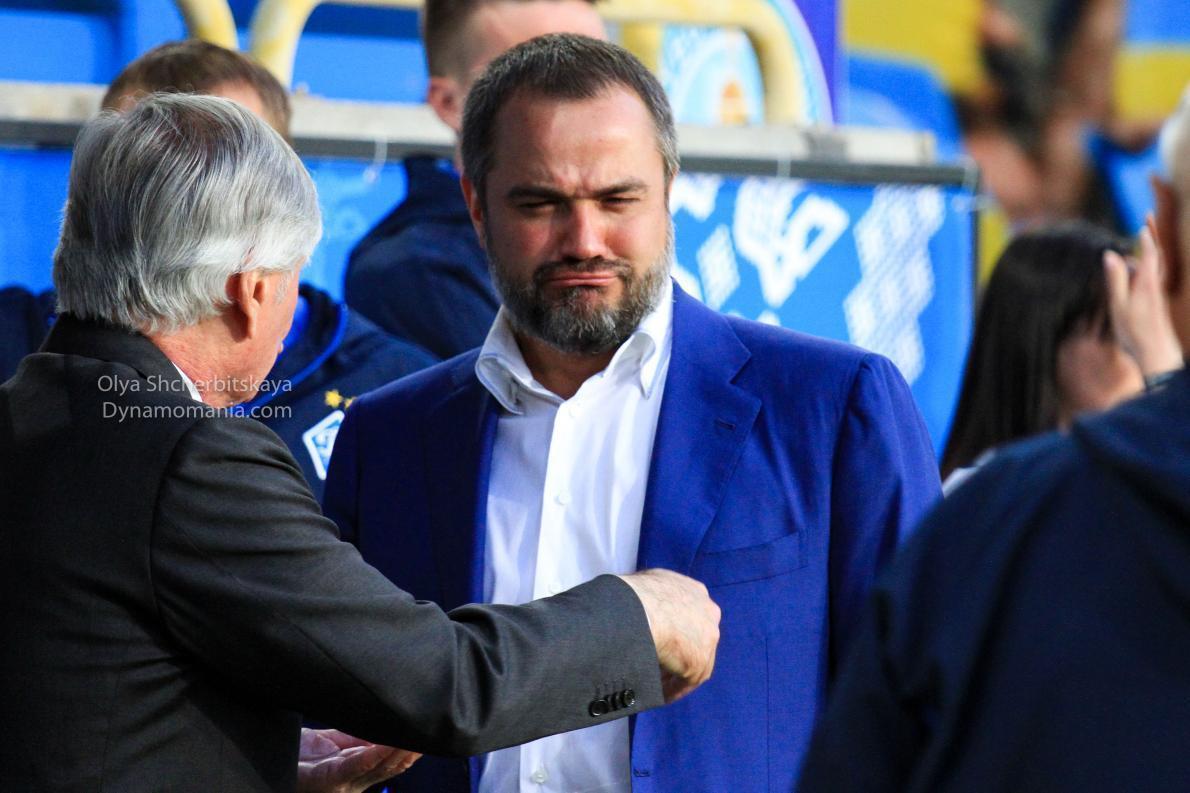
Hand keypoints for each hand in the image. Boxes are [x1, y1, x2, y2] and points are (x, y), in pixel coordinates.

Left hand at [296, 728, 420, 792]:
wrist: (265, 760)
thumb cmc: (296, 754)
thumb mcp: (332, 740)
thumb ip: (356, 738)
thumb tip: (383, 725)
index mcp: (355, 770)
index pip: (389, 762)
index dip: (408, 750)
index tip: (425, 734)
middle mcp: (353, 781)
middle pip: (389, 767)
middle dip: (410, 751)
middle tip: (429, 732)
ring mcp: (342, 783)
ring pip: (378, 768)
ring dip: (398, 752)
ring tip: (415, 737)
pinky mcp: (328, 779)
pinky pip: (356, 766)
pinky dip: (375, 755)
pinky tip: (386, 745)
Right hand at [617, 569, 719, 702]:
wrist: (641, 609)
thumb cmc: (635, 594)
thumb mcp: (646, 584)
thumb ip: (653, 596)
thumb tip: (640, 606)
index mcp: (695, 591)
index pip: (688, 613)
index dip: (673, 627)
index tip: (658, 637)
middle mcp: (708, 613)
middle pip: (694, 637)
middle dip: (677, 649)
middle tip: (656, 660)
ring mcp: (708, 640)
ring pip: (692, 660)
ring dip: (674, 672)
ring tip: (652, 681)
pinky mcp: (699, 664)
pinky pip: (686, 682)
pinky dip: (672, 690)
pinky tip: (657, 695)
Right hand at [1104, 217, 1183, 376]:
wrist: (1156, 354)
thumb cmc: (1134, 332)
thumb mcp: (1119, 305)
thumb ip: (1116, 278)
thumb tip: (1111, 254)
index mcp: (1147, 283)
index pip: (1150, 253)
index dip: (1147, 237)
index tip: (1144, 221)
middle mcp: (1156, 285)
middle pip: (1155, 256)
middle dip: (1152, 237)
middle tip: (1147, 219)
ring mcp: (1157, 294)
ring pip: (1153, 268)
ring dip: (1146, 253)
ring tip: (1138, 242)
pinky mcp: (1156, 303)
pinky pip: (1151, 279)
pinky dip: (1145, 268)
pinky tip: (1136, 271)